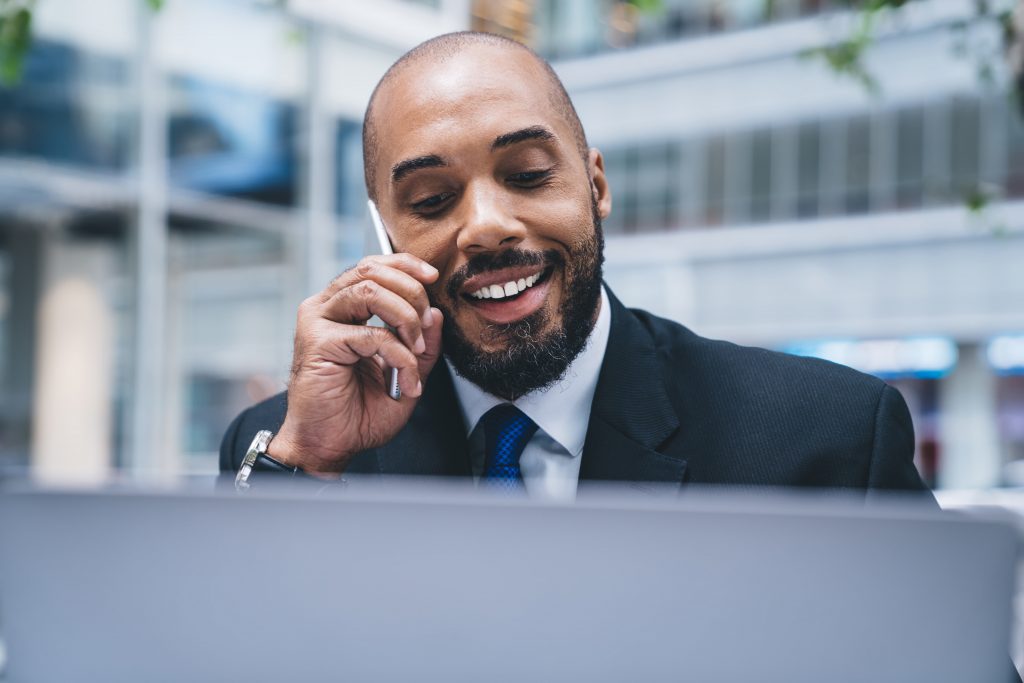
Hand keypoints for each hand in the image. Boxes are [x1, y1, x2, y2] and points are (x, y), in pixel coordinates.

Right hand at [268, 254, 443, 476]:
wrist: (331, 445)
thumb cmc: (357, 412)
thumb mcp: (405, 373)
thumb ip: (421, 344)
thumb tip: (436, 313)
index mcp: (341, 308)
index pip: (372, 267)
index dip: (405, 265)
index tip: (432, 277)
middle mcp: (325, 308)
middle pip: (372, 271)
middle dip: (412, 293)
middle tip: (426, 326)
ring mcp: (318, 322)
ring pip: (370, 291)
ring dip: (406, 318)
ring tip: (416, 350)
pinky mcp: (319, 342)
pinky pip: (372, 334)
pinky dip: (399, 355)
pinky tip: (406, 379)